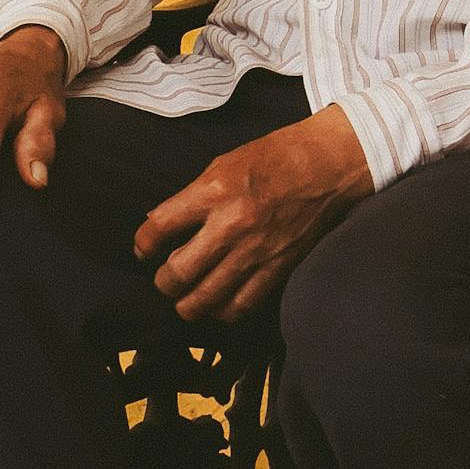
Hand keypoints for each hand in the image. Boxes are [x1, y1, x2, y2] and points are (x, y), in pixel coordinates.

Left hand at [134, 106, 373, 322]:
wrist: (326, 165)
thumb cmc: (274, 157)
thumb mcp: (222, 164)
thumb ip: (191, 196)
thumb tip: (159, 222)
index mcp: (213, 192)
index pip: (159, 228)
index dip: (143, 244)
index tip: (144, 249)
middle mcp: (231, 226)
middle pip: (178, 273)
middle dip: (163, 282)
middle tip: (164, 278)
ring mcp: (255, 251)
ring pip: (206, 299)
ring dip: (187, 304)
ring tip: (185, 299)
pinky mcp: (277, 269)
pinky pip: (242, 305)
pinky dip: (223, 311)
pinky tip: (218, 305)